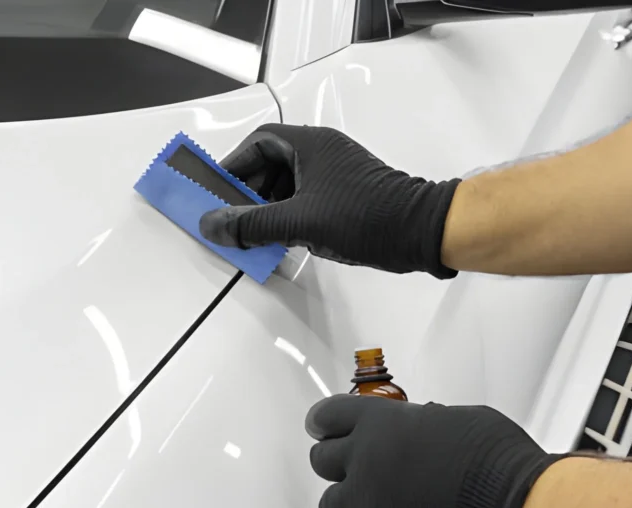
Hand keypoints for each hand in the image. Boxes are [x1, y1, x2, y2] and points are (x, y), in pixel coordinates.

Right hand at [198, 124, 460, 276]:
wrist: (419, 233)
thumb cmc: (366, 217)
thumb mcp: (298, 222)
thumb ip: (251, 224)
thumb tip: (212, 225)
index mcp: (311, 144)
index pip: (259, 143)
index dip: (233, 165)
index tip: (216, 190)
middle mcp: (323, 153)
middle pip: (271, 164)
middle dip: (248, 192)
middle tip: (231, 217)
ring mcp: (335, 174)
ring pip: (288, 185)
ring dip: (267, 207)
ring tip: (253, 233)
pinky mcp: (344, 196)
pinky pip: (304, 199)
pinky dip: (287, 216)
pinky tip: (279, 239)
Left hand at [305, 395, 562, 507]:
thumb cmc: (500, 465)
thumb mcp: (461, 421)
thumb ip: (423, 425)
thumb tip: (422, 431)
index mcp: (382, 420)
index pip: (328, 416)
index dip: (325, 425)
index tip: (323, 429)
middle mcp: (364, 456)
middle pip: (322, 460)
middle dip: (340, 466)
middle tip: (360, 474)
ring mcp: (362, 498)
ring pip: (329, 503)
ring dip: (348, 506)